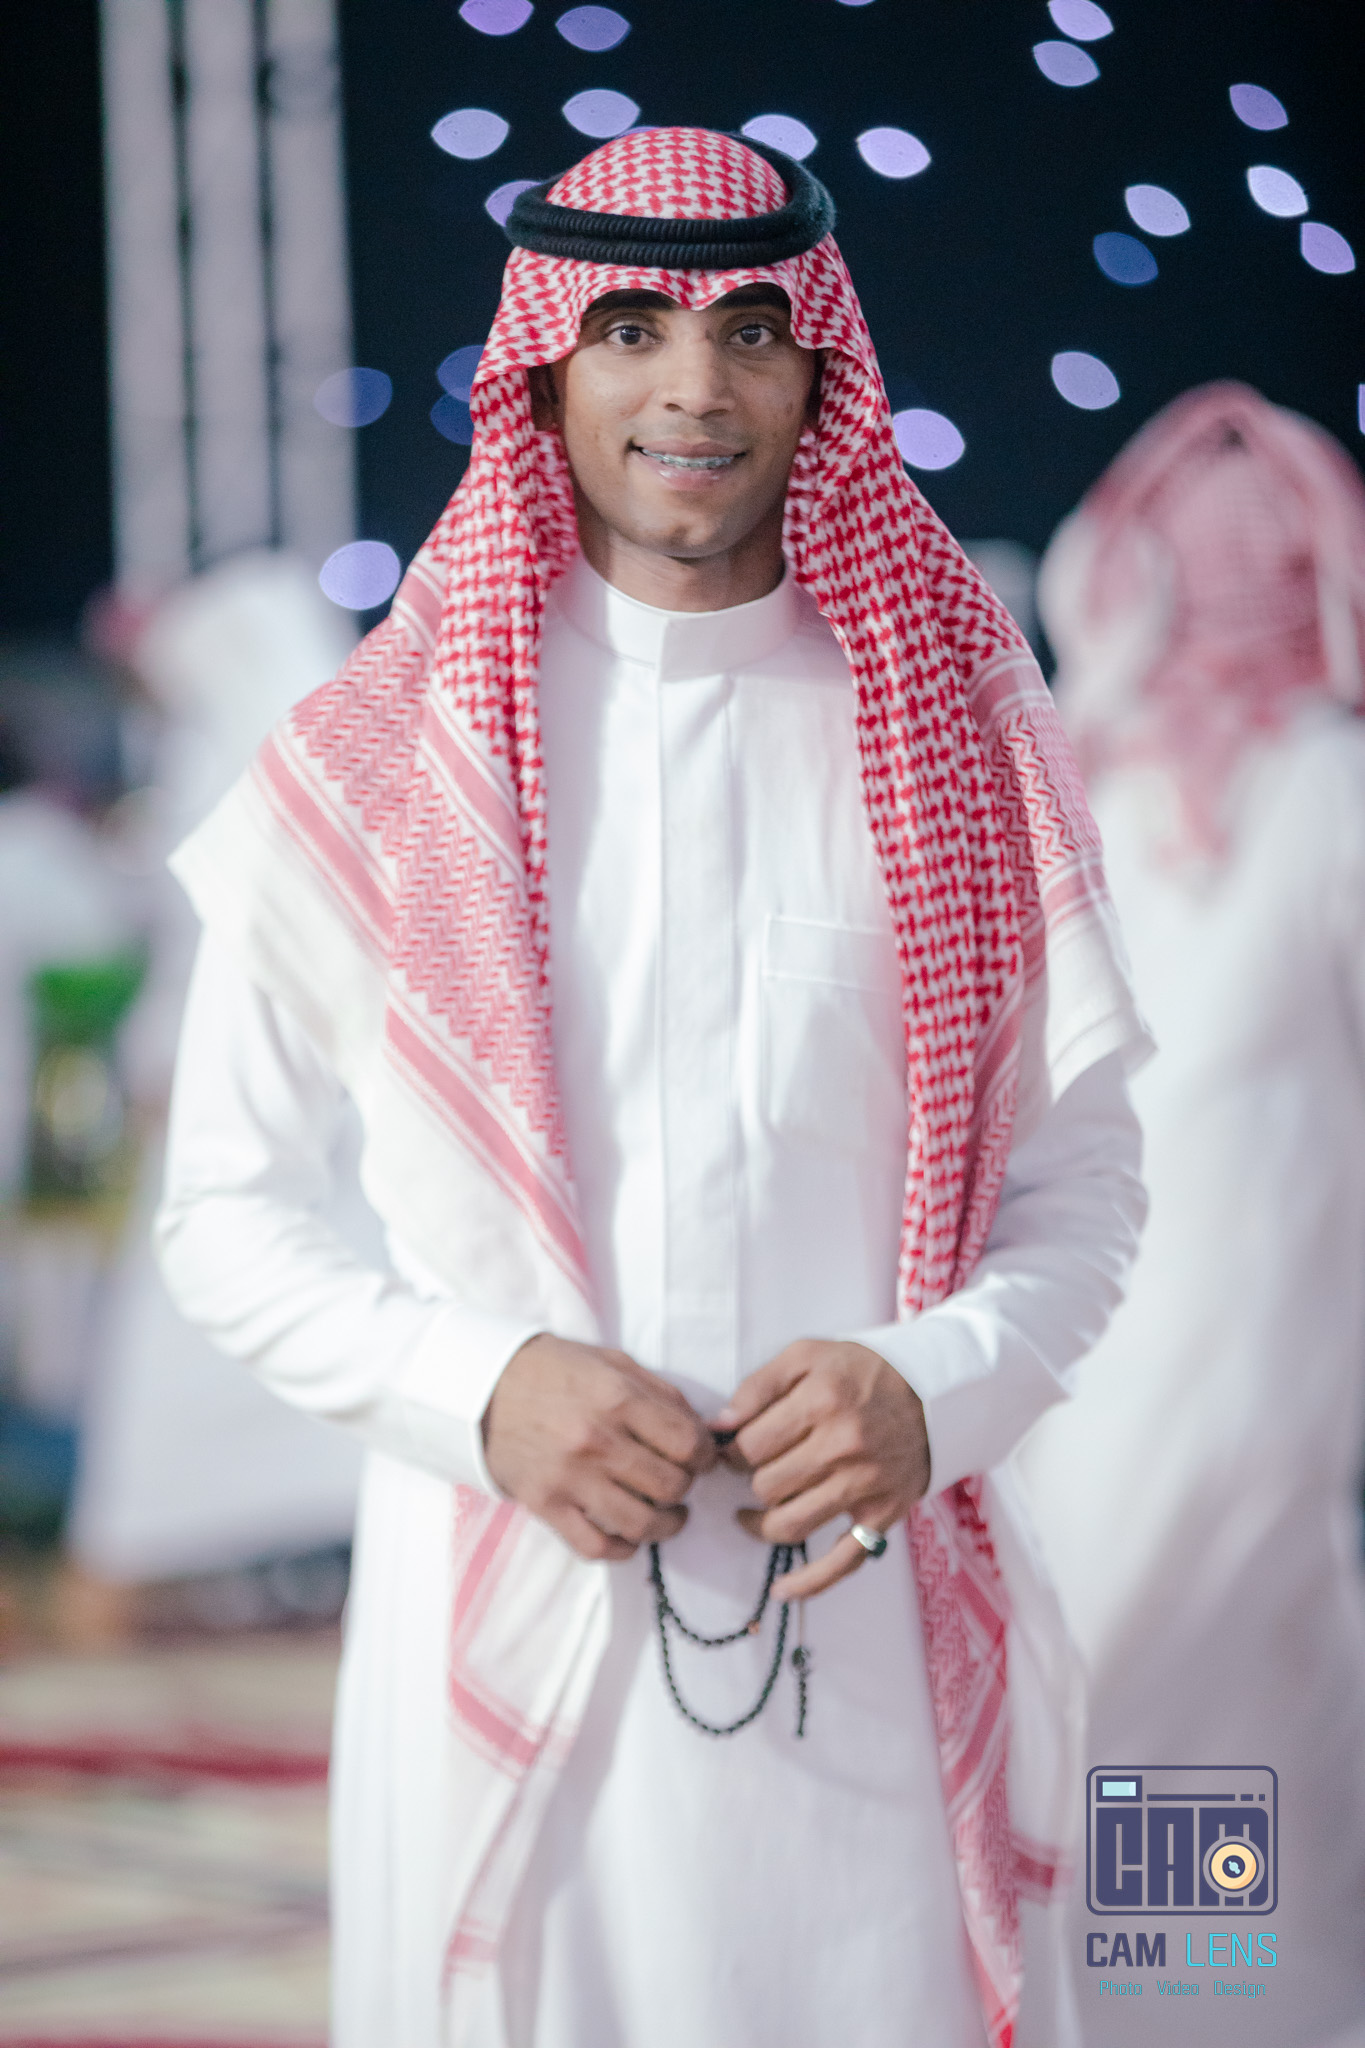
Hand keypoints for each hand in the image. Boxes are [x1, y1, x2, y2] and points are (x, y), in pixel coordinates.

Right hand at [482, 1335, 715, 1562]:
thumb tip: (704, 1429)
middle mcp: (596, 1440)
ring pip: (641, 1522)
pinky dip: (623, 1549)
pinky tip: (631, 1536)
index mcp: (617, 1397)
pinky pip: (596, 1546)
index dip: (706, 1454)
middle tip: (680, 1480)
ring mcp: (569, 1477)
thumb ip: (661, 1393)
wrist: (484, 1387)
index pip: (688, 1443)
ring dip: (666, 1525)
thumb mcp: (612, 1362)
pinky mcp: (545, 1505)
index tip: (701, 1457)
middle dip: (686, 1487)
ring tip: (668, 1516)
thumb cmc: (555, 1370)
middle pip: (671, 1485)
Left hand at [718, 1339, 929, 1600]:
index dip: (732, 1450)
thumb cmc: (860, 1373)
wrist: (931, 1395)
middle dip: (750, 1480)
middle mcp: (843, 1446)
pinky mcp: (883, 1515)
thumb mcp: (807, 1355)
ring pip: (791, 1524)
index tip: (735, 1449)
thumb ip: (758, 1385)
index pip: (750, 1445)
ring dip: (762, 1523)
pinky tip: (782, 1591)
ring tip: (751, 1513)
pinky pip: (843, 1562)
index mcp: (821, 1401)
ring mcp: (865, 1485)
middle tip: (753, 1471)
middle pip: (766, 1485)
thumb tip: (719, 1426)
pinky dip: (810, 1584)